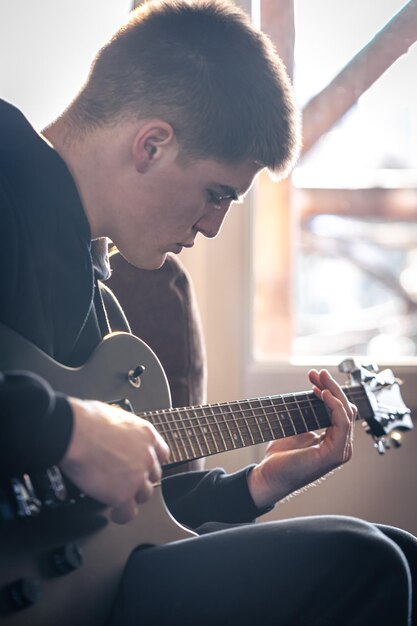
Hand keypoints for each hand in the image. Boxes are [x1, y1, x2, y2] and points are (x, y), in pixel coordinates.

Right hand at [60, 397, 169, 523]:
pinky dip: (122, 515)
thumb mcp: (115, 415)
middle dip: (141, 479)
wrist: (73, 433)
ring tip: (120, 498)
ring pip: (144, 494)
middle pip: (153, 475)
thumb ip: (123, 431)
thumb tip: (115, 435)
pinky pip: (128, 512)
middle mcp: (147, 456)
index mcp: (145, 434)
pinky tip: (115, 513)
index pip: (161, 453)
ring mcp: (137, 476)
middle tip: (127, 481)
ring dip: (132, 496)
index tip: (144, 466)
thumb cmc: (85, 420)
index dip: (151, 462)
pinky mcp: (123, 494)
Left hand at [247, 369, 355, 508]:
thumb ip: (309, 415)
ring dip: (333, 391)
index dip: (329, 390)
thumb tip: (314, 392)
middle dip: (332, 387)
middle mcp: (340, 446)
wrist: (268, 476)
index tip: (315, 376)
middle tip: (318, 373)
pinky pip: (342, 424)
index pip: (340, 410)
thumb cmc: (280, 457)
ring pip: (346, 413)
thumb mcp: (297, 428)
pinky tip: (323, 394)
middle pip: (346, 409)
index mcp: (334, 440)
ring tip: (320, 378)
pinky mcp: (334, 454)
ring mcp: (339, 451)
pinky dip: (335, 406)